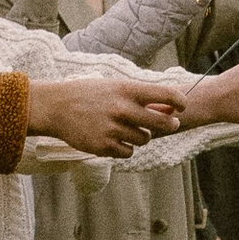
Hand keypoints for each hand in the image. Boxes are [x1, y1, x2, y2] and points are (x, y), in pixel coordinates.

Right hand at [32, 72, 182, 155]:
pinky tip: (114, 138)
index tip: (182, 106)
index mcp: (127, 90)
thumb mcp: (115, 87)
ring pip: (144, 139)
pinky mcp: (103, 146)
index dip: (180, 102)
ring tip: (128, 128)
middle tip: (170, 124)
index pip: (166, 95)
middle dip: (169, 124)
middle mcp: (122, 109)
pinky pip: (128, 152)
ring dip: (142, 136)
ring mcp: (113, 129)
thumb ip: (141, 97)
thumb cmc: (89, 94)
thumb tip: (170, 108)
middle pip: (162, 123)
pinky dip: (125, 148)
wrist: (55, 107)